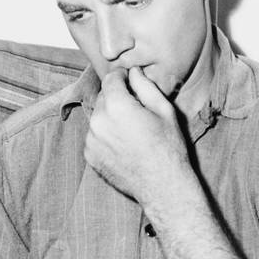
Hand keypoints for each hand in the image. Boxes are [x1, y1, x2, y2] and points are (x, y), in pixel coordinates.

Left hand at [84, 66, 190, 205]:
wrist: (162, 186)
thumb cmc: (168, 147)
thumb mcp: (164, 110)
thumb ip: (145, 86)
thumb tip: (133, 71)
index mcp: (116, 106)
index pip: (111, 78)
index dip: (122, 76)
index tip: (130, 80)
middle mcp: (98, 121)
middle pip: (104, 97)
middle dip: (117, 98)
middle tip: (137, 110)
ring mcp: (91, 140)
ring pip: (99, 117)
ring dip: (111, 117)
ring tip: (132, 131)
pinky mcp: (90, 155)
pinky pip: (95, 135)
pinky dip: (106, 135)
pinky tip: (124, 145)